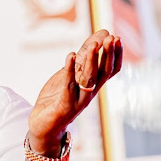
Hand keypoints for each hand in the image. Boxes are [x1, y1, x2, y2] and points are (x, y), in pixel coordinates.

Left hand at [28, 30, 122, 153]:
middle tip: (112, 38)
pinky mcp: (65, 105)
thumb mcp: (72, 73)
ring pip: (89, 79)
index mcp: (93, 85)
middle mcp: (89, 93)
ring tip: (93, 45)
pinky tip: (69, 56)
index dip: (115, 55)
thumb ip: (84, 55)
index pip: (111, 70)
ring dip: (92, 61)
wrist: (43, 126)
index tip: (117, 38)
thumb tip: (102, 34)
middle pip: (103, 73)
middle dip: (108, 55)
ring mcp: (78, 100)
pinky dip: (69, 70)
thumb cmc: (58, 97)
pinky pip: (68, 86)